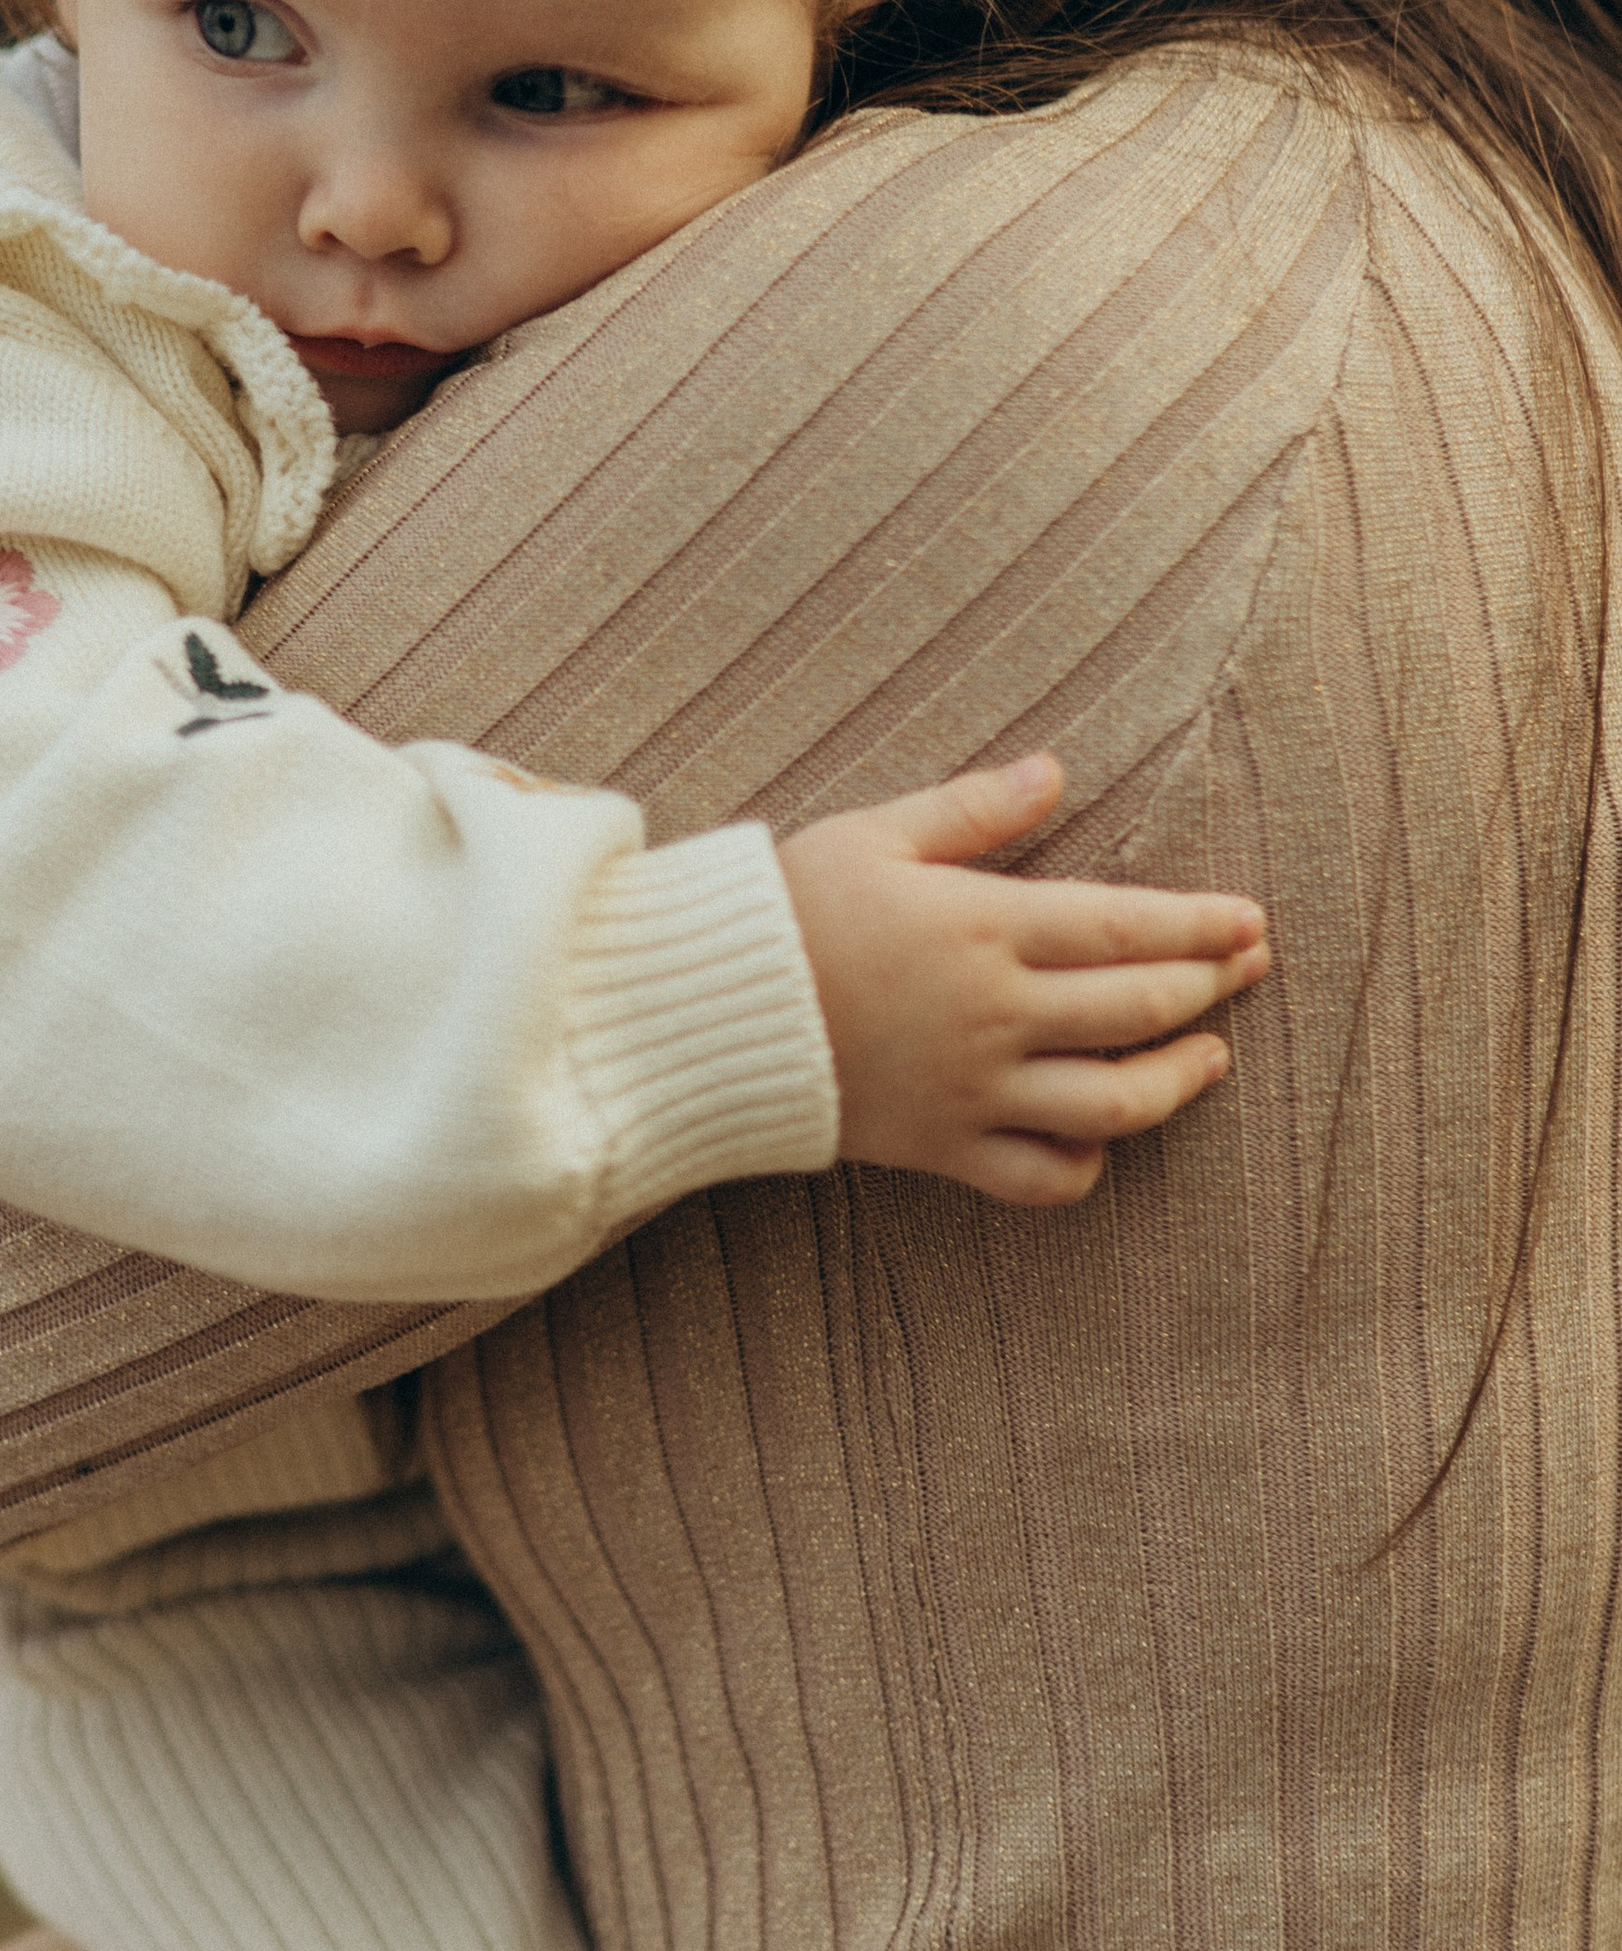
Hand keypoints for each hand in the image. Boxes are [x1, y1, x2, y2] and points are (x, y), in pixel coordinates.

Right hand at [777, 753, 1269, 1205]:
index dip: (1199, 927)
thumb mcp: (876, 833)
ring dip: (1174, 1081)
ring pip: (1108, 1103)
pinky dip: (1083, 1167)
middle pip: (1135, 1009)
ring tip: (1208, 1058)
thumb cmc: (787, 905)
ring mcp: (971, 1088)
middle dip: (1208, 987)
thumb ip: (974, 809)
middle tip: (1251, 969)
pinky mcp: (940, 1146)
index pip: (1126, 929)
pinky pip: (1035, 1178)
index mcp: (983, 927)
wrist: (699, 1010)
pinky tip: (1104, 1141)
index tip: (1252, 922)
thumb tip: (1055, 772)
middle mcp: (993, 1014)